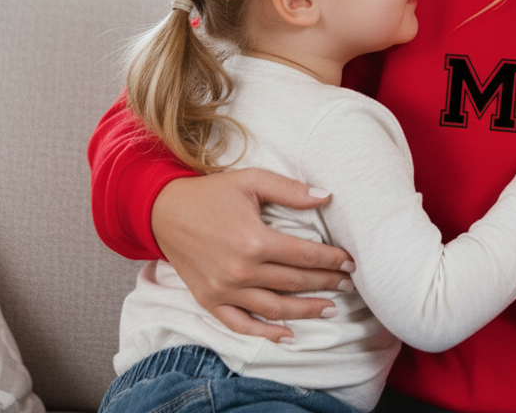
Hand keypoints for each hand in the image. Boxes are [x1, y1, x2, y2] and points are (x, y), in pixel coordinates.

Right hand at [151, 168, 354, 341]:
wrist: (165, 211)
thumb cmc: (212, 192)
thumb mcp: (252, 180)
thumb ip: (290, 190)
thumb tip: (327, 196)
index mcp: (254, 240)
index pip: (304, 256)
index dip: (332, 260)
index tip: (351, 262)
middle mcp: (240, 270)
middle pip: (294, 283)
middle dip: (326, 283)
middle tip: (349, 283)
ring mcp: (223, 290)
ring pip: (274, 308)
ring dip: (305, 311)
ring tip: (330, 309)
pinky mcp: (209, 301)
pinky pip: (240, 324)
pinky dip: (264, 333)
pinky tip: (287, 335)